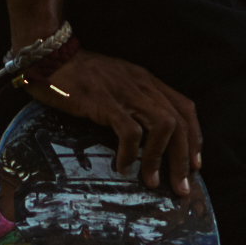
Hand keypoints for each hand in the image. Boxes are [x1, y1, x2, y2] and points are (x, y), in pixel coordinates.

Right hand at [27, 50, 202, 198]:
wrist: (50, 57)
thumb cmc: (78, 75)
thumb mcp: (115, 84)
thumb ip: (132, 102)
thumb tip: (143, 138)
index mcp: (146, 80)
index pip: (185, 107)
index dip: (195, 137)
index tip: (194, 164)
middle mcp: (142, 84)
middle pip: (179, 122)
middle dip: (184, 158)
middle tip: (181, 187)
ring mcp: (125, 92)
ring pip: (163, 126)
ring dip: (161, 158)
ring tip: (153, 182)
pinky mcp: (105, 101)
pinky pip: (130, 131)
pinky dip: (131, 153)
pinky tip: (123, 167)